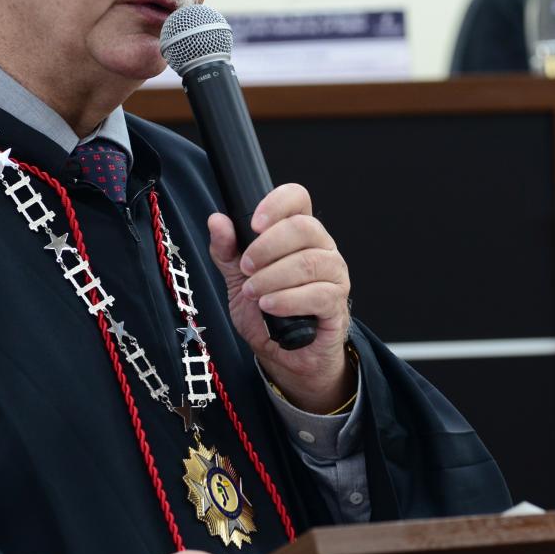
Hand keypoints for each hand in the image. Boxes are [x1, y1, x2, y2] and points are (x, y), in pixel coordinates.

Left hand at [207, 183, 352, 412]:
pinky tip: (270, 306)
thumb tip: (217, 221)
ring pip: (310, 261)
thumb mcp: (238, 279)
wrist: (285, 355)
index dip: (276, 203)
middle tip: (246, 268)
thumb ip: (227, 250)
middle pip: (303, 227)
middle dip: (266, 247)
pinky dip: (288, 299)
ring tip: (254, 293)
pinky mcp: (337, 303)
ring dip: (273, 277)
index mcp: (299, 233)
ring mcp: (334, 274)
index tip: (253, 223)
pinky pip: (318, 294)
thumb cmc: (267, 312)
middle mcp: (322, 247)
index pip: (298, 198)